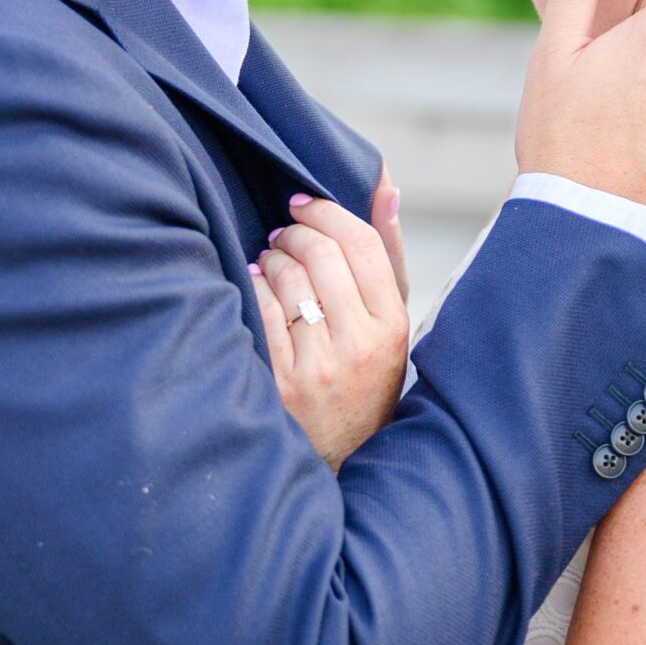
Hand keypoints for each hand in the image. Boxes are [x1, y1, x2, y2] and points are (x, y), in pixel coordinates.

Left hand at [251, 167, 409, 469]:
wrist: (338, 455)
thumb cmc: (364, 376)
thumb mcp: (389, 322)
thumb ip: (388, 255)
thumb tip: (387, 188)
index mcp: (392, 326)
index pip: (362, 245)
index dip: (327, 212)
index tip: (303, 202)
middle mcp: (360, 346)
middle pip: (322, 255)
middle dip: (294, 232)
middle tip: (282, 232)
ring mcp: (319, 367)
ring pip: (287, 279)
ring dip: (271, 256)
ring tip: (269, 258)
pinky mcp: (281, 384)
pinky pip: (261, 310)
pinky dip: (253, 285)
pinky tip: (254, 282)